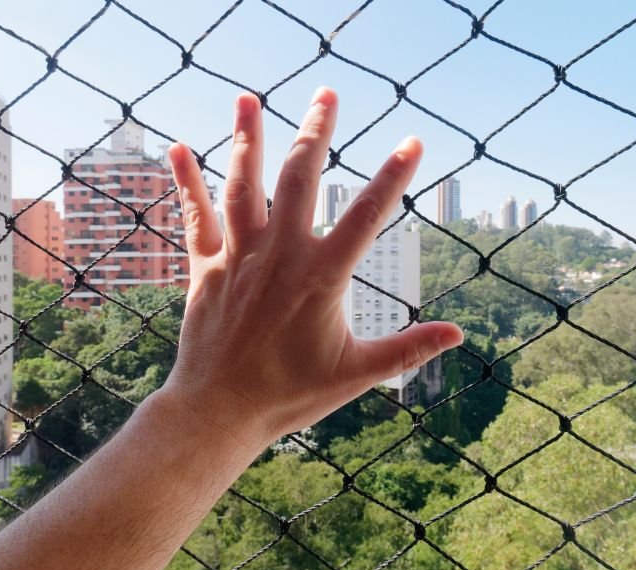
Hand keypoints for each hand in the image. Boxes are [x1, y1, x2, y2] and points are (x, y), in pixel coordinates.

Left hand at [165, 87, 462, 445]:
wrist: (219, 411)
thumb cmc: (289, 395)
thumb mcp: (357, 373)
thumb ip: (408, 349)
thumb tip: (458, 333)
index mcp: (321, 277)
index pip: (366, 216)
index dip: (393, 177)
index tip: (412, 142)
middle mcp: (279, 256)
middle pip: (300, 179)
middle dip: (316, 133)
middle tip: (326, 94)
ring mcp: (238, 258)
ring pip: (243, 186)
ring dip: (248, 139)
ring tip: (248, 98)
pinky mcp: (205, 268)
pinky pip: (195, 217)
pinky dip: (186, 182)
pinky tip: (177, 147)